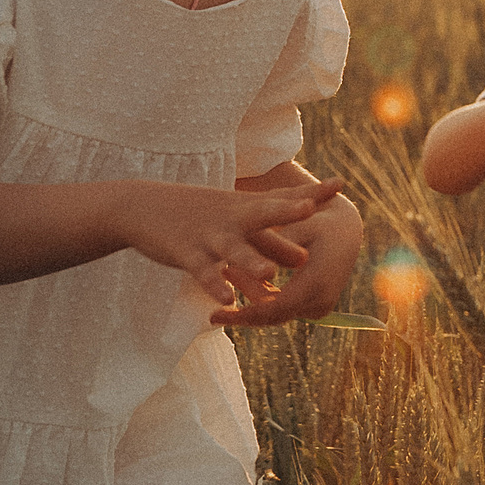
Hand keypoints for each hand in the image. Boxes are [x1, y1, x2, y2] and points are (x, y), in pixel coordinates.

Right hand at [123, 177, 340, 310]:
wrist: (143, 207)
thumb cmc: (198, 214)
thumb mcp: (236, 222)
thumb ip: (271, 240)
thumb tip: (306, 258)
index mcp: (246, 209)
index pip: (283, 198)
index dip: (310, 193)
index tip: (340, 184)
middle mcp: (231, 218)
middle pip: (262, 213)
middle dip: (286, 212)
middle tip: (310, 209)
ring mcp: (209, 236)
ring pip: (233, 250)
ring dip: (250, 261)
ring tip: (270, 274)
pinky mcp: (186, 253)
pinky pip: (202, 272)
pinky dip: (214, 285)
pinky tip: (225, 300)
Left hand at [213, 191, 363, 327]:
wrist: (345, 227)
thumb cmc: (318, 220)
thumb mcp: (294, 226)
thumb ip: (269, 245)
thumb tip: (237, 260)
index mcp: (316, 284)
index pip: (274, 309)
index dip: (244, 315)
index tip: (215, 315)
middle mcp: (320, 301)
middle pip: (273, 316)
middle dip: (242, 311)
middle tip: (212, 308)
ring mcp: (319, 307)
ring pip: (275, 312)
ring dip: (250, 297)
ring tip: (225, 272)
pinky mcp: (315, 305)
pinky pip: (283, 307)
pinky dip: (262, 296)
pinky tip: (239, 277)